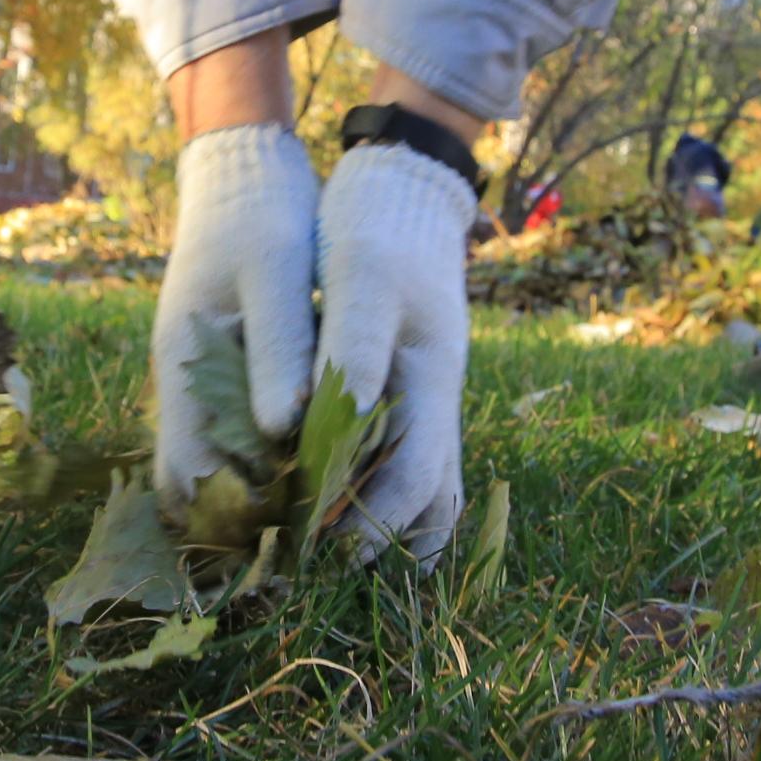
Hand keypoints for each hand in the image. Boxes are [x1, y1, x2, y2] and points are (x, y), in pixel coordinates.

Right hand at [151, 124, 320, 507]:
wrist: (245, 172)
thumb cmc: (260, 217)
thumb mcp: (273, 274)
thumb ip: (277, 349)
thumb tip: (285, 430)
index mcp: (182, 365)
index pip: (189, 473)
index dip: (235, 516)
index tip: (295, 540)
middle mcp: (184, 386)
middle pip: (201, 487)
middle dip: (250, 524)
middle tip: (317, 549)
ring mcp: (204, 384)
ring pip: (223, 470)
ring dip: (266, 500)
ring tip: (328, 526)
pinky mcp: (232, 376)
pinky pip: (245, 442)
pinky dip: (277, 466)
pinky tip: (325, 476)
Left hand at [314, 143, 478, 561]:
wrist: (402, 183)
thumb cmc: (379, 227)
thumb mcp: (362, 277)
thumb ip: (350, 349)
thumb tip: (323, 423)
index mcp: (432, 378)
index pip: (417, 475)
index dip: (376, 521)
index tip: (327, 551)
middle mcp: (436, 397)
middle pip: (430, 494)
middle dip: (388, 539)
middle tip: (334, 576)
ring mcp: (425, 393)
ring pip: (423, 481)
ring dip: (392, 525)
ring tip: (348, 568)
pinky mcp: (403, 383)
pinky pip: (400, 454)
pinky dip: (376, 488)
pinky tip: (340, 504)